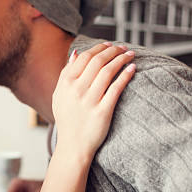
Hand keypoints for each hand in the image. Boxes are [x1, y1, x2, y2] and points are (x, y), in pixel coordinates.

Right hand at [52, 43, 134, 161]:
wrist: (73, 146)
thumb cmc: (67, 120)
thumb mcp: (60, 96)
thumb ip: (65, 74)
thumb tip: (75, 53)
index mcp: (66, 83)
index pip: (85, 57)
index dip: (99, 48)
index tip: (110, 45)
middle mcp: (77, 90)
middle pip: (97, 62)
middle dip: (113, 51)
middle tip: (123, 48)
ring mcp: (89, 100)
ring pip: (108, 72)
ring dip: (121, 60)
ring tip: (130, 55)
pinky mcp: (102, 111)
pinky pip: (116, 88)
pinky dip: (125, 76)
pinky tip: (132, 69)